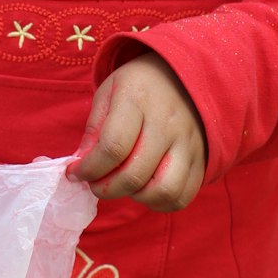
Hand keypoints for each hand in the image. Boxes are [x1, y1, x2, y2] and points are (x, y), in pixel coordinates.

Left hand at [69, 52, 206, 211]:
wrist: (184, 75)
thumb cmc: (139, 86)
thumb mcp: (108, 92)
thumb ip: (93, 129)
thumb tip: (82, 166)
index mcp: (138, 100)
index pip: (113, 147)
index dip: (89, 169)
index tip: (76, 172)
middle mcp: (167, 123)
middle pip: (135, 175)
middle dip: (105, 188)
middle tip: (95, 183)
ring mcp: (188, 143)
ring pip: (163, 191)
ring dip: (135, 197)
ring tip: (123, 185)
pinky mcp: (202, 159)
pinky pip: (183, 196)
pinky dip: (159, 202)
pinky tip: (145, 189)